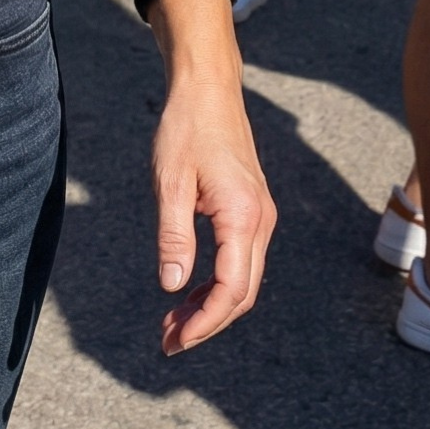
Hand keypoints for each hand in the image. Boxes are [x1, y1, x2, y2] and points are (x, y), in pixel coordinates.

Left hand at [148, 0, 275, 355]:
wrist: (208, 89)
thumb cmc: (185, 128)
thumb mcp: (170, 180)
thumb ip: (174, 235)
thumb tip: (173, 287)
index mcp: (243, 217)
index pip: (231, 290)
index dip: (205, 321)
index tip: (176, 339)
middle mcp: (261, 222)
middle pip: (242, 293)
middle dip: (207, 322)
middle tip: (168, 340)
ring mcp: (260, 216)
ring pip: (243, 279)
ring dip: (212, 305)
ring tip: (173, 321)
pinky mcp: (252, 210)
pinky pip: (242, 260)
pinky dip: (218, 283)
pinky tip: (191, 289)